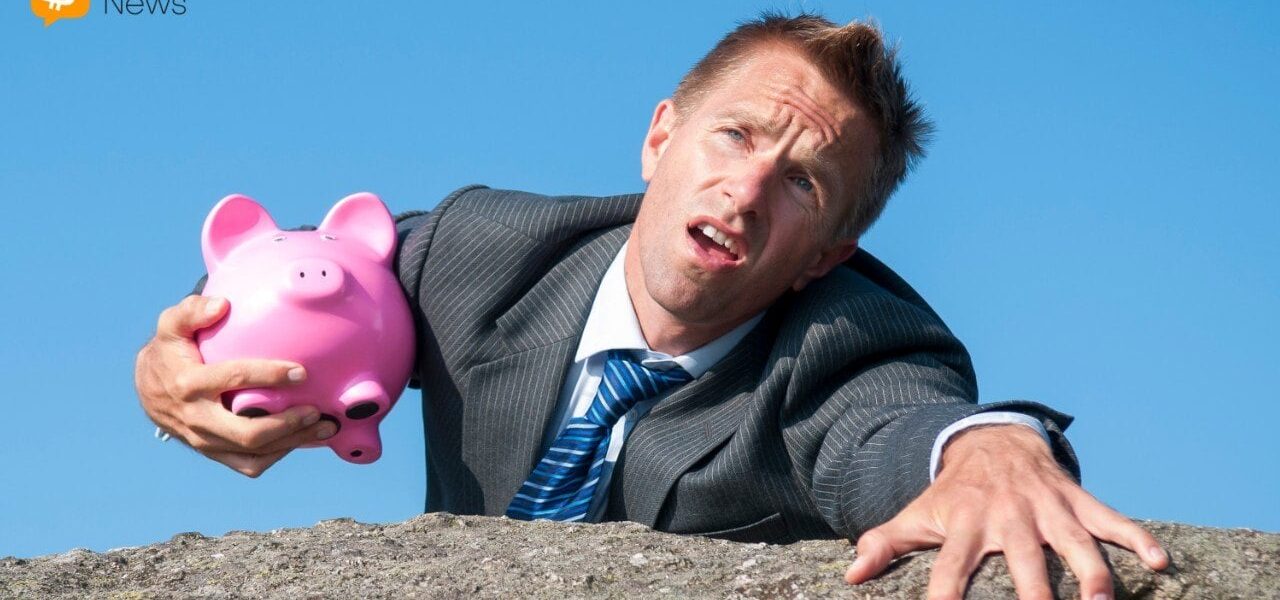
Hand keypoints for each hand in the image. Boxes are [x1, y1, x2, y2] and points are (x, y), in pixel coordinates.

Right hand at [134, 294, 336, 476]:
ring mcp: (204, 440)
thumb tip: (222, 305)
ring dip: (292, 442)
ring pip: (253, 453)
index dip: (270, 375)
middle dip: (288, 424)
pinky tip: (302, 438)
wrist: (146, 390)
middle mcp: (197, 418)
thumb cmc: (169, 351)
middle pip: (247, 432)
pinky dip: (279, 454)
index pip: (234, 379)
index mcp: (189, 383)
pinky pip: (249, 464)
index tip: (302, 372)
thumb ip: (193, 311)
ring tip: (324, 427)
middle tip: (317, 410)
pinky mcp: (213, 452)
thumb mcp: (172, 325)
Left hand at [844, 424, 1168, 599]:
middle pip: (1025, 565)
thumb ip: (885, 544)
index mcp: (965, 528)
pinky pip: (1112, 518)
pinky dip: (1137, 537)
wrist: (988, 439)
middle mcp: (1008, 519)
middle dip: (1036, 595)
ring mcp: (1046, 508)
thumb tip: (851, 574)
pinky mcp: (1076, 499)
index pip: (951, 572)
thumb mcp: (916, 514)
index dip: (945, 599)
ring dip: (1093, 574)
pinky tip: (1160, 561)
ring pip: (1076, 543)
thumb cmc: (951, 493)